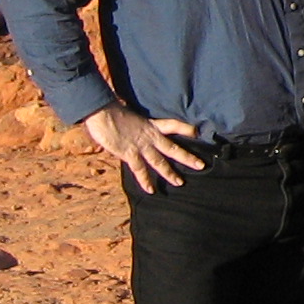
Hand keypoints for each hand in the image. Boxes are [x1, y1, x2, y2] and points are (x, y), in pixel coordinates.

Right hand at [85, 106, 205, 192]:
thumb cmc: (112, 112)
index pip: (173, 125)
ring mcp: (141, 145)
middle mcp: (150, 136)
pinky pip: (140, 170)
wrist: (101, 112)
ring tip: (180, 183)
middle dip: (187, 157)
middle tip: (201, 165)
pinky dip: (145, 181)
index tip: (197, 133)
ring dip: (170, 173)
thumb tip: (135, 134)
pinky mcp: (129, 153)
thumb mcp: (131, 118)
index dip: (186, 129)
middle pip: (173, 147)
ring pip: (160, 162)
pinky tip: (151, 190)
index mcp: (151, 124)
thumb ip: (137, 128)